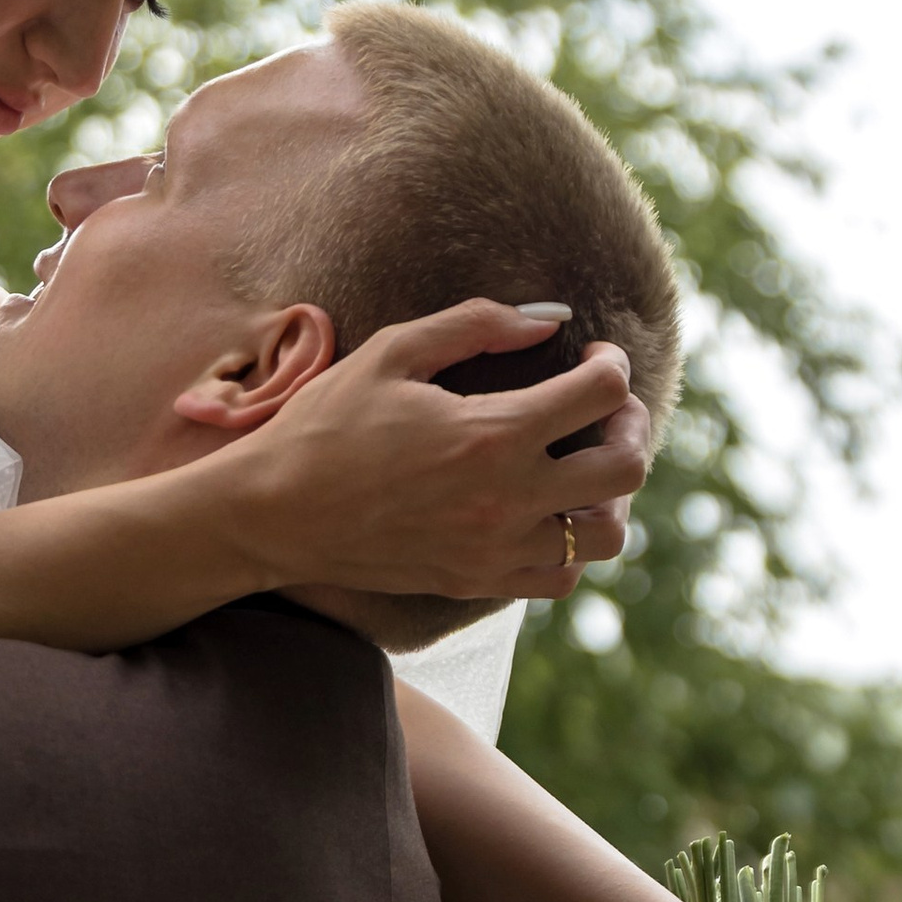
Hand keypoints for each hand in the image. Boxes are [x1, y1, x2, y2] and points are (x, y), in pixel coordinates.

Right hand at [215, 301, 648, 605]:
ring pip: (605, 535)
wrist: (273, 514)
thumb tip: (551, 319)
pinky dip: (568, 547)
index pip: (601, 394)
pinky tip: (542, 514)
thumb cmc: (326, 425)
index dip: (612, 366)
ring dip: (608, 496)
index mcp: (491, 434)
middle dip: (629, 428)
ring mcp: (494, 550)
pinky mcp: (476, 583)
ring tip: (581, 469)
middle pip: (625, 469)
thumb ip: (479, 323)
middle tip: (604, 412)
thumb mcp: (394, 352)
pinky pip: (561, 578)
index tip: (593, 360)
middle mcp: (506, 499)